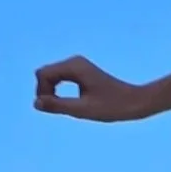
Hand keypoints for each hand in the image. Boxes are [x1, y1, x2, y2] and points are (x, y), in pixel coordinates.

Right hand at [33, 54, 154, 122]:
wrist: (135, 101)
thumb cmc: (112, 107)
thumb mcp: (83, 110)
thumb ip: (58, 106)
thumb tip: (35, 103)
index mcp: (75, 66)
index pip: (42, 74)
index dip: (42, 92)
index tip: (56, 108)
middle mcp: (74, 61)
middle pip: (44, 74)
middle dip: (45, 91)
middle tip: (60, 109)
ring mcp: (77, 65)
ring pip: (50, 77)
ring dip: (51, 93)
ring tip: (66, 107)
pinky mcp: (80, 72)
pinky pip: (58, 79)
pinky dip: (58, 91)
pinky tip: (71, 103)